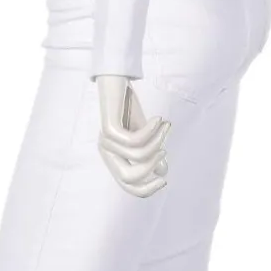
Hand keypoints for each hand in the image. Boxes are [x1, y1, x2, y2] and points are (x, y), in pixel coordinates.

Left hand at [96, 75, 170, 197]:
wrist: (115, 80)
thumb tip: (162, 173)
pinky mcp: (108, 128)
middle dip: (150, 170)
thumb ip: (150, 152)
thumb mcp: (144, 133)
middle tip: (164, 153)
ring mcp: (105, 141)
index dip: (146, 189)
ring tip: (165, 127)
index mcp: (113, 157)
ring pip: (137, 156)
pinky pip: (135, 140)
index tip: (164, 180)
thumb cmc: (128, 107)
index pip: (127, 185)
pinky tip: (159, 120)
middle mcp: (106, 152)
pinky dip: (152, 131)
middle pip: (128, 179)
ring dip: (157, 142)